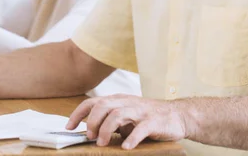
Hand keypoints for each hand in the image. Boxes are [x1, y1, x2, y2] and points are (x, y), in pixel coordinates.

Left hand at [66, 95, 187, 149]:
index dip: (78, 114)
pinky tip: (126, 147)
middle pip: (103, 106)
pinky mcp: (154, 121)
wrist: (178, 115)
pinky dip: (132, 138)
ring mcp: (140, 111)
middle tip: (89, 136)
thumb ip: (110, 120)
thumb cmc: (148, 116)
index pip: (92, 102)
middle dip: (92, 121)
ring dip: (107, 129)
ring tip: (103, 143)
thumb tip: (89, 132)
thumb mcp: (125, 115)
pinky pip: (141, 128)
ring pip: (118, 114)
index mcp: (117, 100)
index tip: (69, 127)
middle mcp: (127, 102)